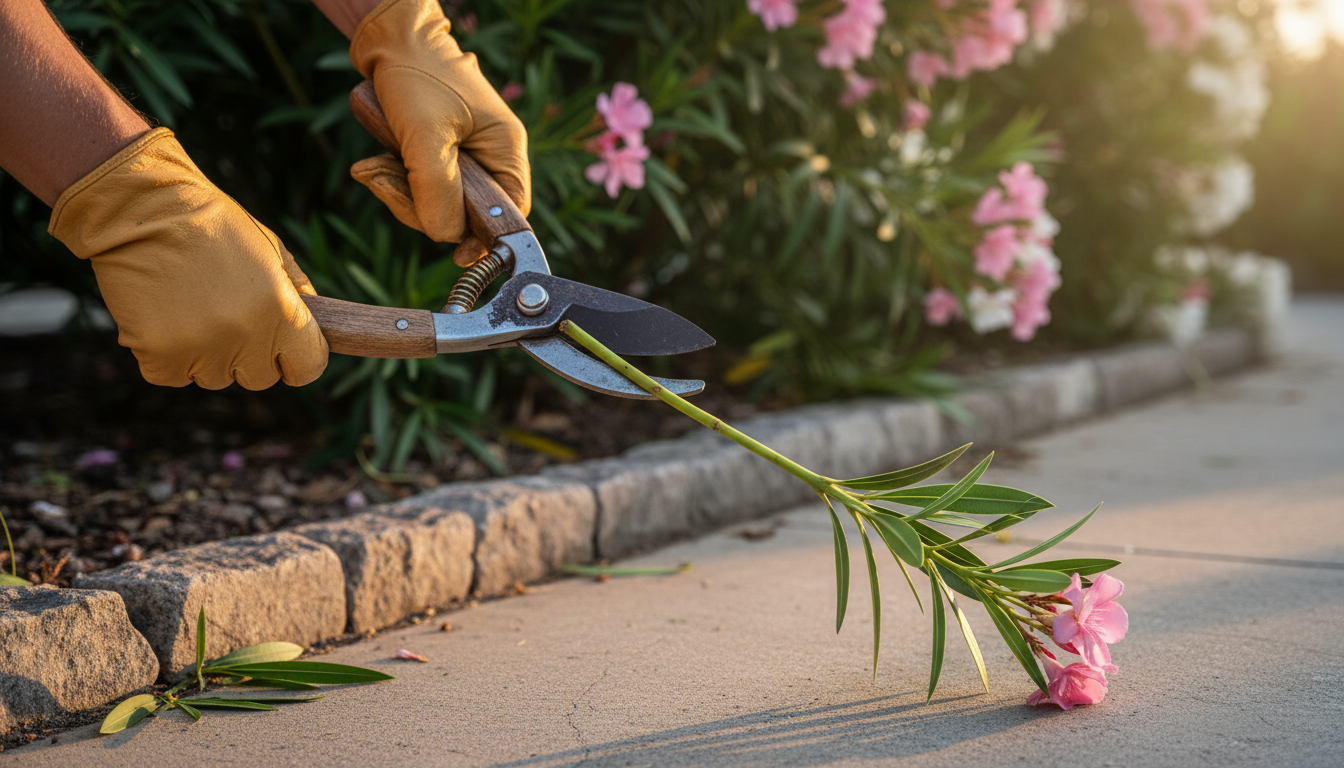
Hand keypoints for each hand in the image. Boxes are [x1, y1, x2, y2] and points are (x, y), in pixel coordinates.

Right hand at [48, 129, 328, 389]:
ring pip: (214, 377)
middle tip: (225, 312)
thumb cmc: (214, 226)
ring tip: (189, 304)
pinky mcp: (159, 355)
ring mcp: (201, 349)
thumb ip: (299, 296)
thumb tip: (317, 330)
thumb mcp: (273, 252)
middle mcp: (246, 337)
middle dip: (248, 354)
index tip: (281, 346)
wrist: (143, 209)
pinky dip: (165, 354)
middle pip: (259, 378)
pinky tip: (162, 314)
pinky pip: (172, 375)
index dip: (296, 358)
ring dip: (205, 353)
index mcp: (282, 312)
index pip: (308, 368)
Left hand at [349, 0, 529, 265]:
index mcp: (506, 152)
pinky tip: (376, 162)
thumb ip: (439, 192)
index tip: (455, 254)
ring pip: (437, 205)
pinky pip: (419, 188)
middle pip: (466, 217)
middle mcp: (490, 158)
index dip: (484, 239)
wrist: (388, 37)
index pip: (509, 216)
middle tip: (386, 181)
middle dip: (421, 207)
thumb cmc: (417, 75)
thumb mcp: (426, 137)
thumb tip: (445, 238)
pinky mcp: (437, 155)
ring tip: (373, 166)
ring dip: (400, 193)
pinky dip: (395, 181)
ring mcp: (463, 158)